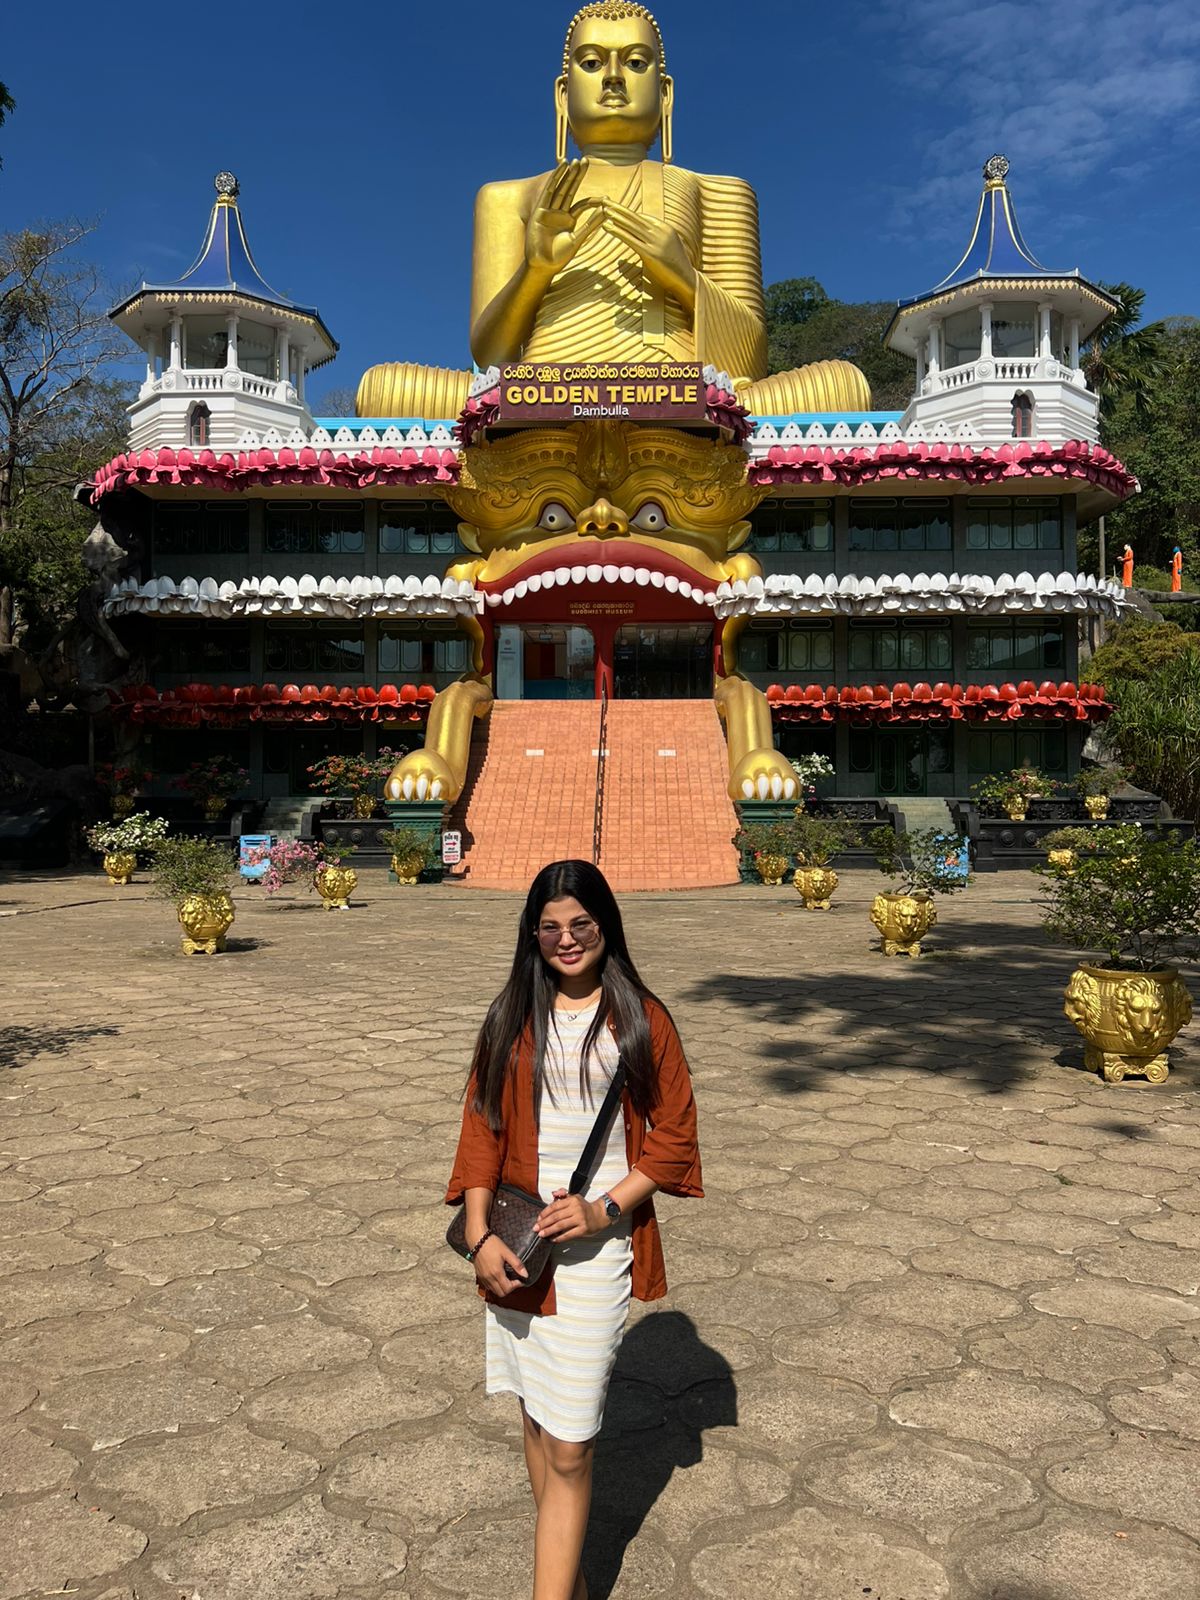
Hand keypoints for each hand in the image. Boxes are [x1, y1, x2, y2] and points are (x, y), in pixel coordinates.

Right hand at [472, 1234, 528, 1296]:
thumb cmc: (492, 1244)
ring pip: (494, 1291)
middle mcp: (489, 1278)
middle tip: (514, 1280)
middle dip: (509, 1289)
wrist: (477, 1239)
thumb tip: (526, 1274)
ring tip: (506, 1278)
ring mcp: (483, 1278)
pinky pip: (488, 1286)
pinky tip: (498, 1277)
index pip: (508, 1289)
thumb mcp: (507, 1252)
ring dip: (501, 1288)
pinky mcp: (479, 1275)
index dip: (516, 1286)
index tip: (519, 1279)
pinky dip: (494, 1286)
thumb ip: (517, 1264)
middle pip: (501, 1293)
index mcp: (496, 1273)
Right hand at [526, 160, 604, 275]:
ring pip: (560, 188)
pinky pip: (549, 191)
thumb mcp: (578, 239)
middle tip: (585, 161)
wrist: (542, 265)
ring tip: (574, 161)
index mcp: (569, 220)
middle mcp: (559, 213)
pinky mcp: (540, 210)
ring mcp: (549, 210)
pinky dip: (555, 179)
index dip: (593, 200)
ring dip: (567, 174)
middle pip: (570, 190)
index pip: (582, 204)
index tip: (606, 199)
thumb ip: (591, 225)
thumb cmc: (559, 257)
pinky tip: (561, 167)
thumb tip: (606, 212)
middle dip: (577, 176)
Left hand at [535, 1188, 604, 1242]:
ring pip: (561, 1225)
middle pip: (556, 1216)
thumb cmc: (585, 1207)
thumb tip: (553, 1193)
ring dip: (549, 1230)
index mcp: (572, 1200)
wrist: (600, 1215)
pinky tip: (553, 1240)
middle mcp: (576, 1209)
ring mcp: (580, 1219)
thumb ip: (563, 1194)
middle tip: (536, 1228)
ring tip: (541, 1234)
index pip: (555, 1206)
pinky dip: (559, 1238)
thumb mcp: (575, 1197)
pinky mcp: (583, 1229)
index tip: (538, 1219)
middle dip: (544, 1223)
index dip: (545, 1213)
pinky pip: (569, 1234)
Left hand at [601, 200, 696, 309]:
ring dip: (616, 217)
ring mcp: (656, 242)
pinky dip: (618, 231)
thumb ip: (656, 241)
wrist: (687, 280)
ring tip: (604, 210)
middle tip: (605, 200)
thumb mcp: (668, 248)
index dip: (627, 212)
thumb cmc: (676, 268)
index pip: (643, 217)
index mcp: (665, 228)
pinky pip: (630, 239)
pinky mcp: (650, 254)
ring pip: (632, 226)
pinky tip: (607, 226)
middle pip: (635, 217)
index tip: (615, 207)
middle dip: (619, 208)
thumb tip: (643, 240)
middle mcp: (660, 232)